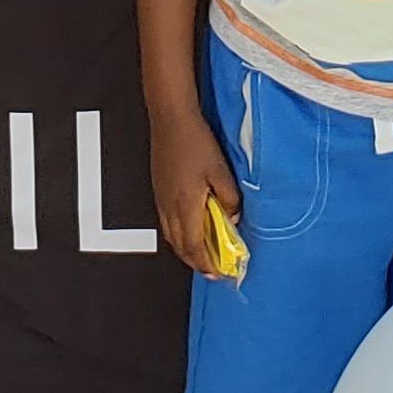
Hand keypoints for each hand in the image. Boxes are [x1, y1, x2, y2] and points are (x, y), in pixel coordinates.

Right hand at [149, 103, 243, 280]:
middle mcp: (170, 207)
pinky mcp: (159, 190)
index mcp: (186, 206)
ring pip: (172, 237)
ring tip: (203, 254)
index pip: (195, 247)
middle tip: (213, 270)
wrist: (171, 118)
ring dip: (187, 250)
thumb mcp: (221, 171)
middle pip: (181, 247)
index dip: (207, 265)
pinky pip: (167, 223)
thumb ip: (229, 198)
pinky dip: (179, 234)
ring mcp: (161, 199)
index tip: (219, 274)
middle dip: (197, 263)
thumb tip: (233, 217)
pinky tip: (189, 228)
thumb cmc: (195, 141)